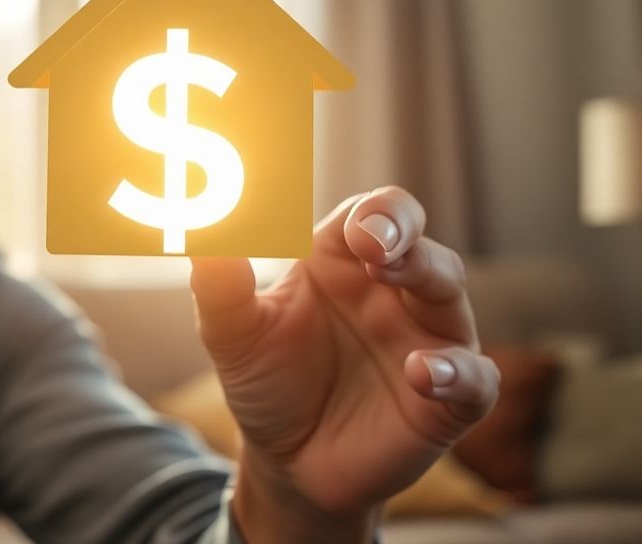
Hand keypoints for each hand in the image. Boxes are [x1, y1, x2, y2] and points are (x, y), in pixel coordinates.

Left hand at [190, 187, 498, 541]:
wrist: (285, 464)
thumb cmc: (266, 382)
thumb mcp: (232, 333)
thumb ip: (218, 283)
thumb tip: (201, 232)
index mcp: (341, 263)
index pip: (369, 214)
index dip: (370, 211)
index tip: (354, 228)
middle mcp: (391, 292)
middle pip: (416, 241)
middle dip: (402, 232)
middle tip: (376, 244)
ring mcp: (425, 341)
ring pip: (449, 292)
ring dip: (429, 277)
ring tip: (395, 278)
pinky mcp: (447, 399)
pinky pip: (474, 378)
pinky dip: (457, 371)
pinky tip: (424, 373)